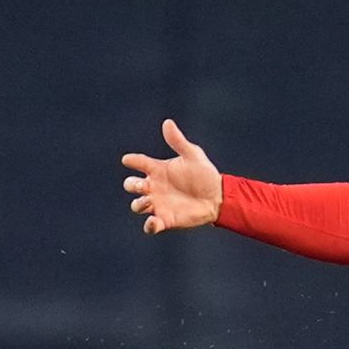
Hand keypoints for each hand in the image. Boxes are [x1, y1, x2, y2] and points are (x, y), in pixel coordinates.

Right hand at [121, 119, 222, 234]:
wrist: (218, 197)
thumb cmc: (205, 175)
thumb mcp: (193, 155)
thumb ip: (178, 141)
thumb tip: (168, 123)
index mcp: (158, 169)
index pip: (138, 163)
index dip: (131, 160)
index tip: (129, 160)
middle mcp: (154, 187)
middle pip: (131, 185)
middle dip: (131, 184)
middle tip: (142, 185)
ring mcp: (159, 204)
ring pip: (137, 205)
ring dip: (138, 203)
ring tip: (149, 200)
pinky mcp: (166, 219)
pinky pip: (151, 226)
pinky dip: (149, 226)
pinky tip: (153, 221)